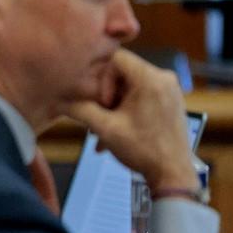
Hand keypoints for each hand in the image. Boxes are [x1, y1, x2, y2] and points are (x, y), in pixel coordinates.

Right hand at [66, 49, 196, 192]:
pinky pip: (142, 94)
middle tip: (102, 118)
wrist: (173, 174)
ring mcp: (170, 89)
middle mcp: (164, 78)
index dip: (101, 78)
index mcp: (151, 78)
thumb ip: (80, 109)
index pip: (115, 58)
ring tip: (107, 129)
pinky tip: (119, 130)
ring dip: (114, 105)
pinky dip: (127, 108)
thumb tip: (60, 100)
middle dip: (106, 95)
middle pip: (122, 73)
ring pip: (130, 85)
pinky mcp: (171, 100)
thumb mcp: (105, 128)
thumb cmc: (144, 151)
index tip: (102, 103)